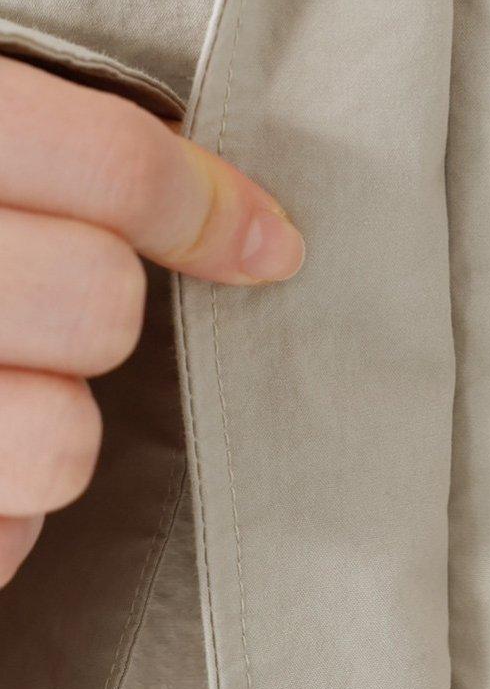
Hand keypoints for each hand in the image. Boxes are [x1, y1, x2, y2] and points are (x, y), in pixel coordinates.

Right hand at [0, 56, 304, 585]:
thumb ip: (51, 144)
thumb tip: (264, 238)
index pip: (111, 166)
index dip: (209, 209)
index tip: (265, 244)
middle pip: (100, 304)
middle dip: (104, 307)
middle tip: (52, 295)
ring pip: (63, 445)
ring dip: (52, 426)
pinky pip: (1, 545)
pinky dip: (0, 522)